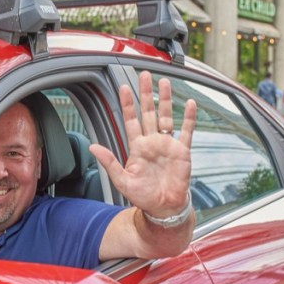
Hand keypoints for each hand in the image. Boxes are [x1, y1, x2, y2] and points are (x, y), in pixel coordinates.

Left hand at [89, 73, 195, 218]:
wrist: (164, 208)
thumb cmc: (143, 197)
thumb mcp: (122, 180)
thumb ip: (109, 161)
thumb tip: (92, 146)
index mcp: (137, 147)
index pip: (131, 120)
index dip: (127, 104)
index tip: (123, 88)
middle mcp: (152, 142)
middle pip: (148, 112)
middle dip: (145, 93)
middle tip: (144, 75)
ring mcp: (167, 145)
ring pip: (166, 116)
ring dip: (166, 100)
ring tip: (165, 82)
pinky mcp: (182, 151)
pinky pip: (186, 131)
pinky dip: (188, 118)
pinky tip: (190, 104)